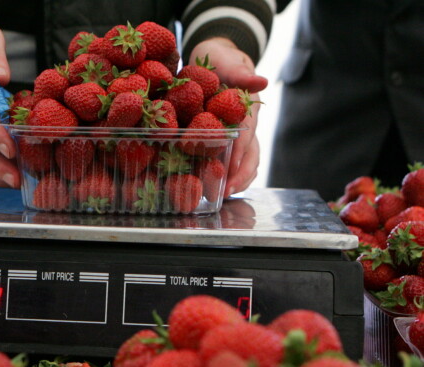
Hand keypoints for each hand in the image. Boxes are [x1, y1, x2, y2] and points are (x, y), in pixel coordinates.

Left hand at [189, 38, 267, 197]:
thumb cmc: (219, 59)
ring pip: (247, 161)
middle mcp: (248, 123)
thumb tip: (261, 81)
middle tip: (226, 192)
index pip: (247, 133)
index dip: (240, 152)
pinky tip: (216, 188)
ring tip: (222, 196)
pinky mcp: (231, 139)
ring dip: (237, 180)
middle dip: (240, 174)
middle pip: (251, 153)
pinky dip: (230, 175)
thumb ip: (240, 71)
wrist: (216, 58)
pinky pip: (235, 160)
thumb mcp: (226, 59)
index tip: (232, 169)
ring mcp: (242, 133)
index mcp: (247, 107)